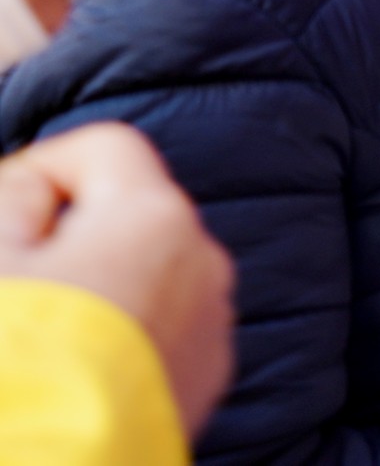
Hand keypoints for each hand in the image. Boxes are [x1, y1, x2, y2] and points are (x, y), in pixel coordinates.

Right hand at [0, 124, 234, 435]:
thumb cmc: (18, 360)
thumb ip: (14, 199)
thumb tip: (37, 190)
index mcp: (155, 216)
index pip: (105, 148)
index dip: (42, 168)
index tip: (4, 208)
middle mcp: (204, 259)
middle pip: (132, 212)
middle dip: (72, 230)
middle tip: (16, 274)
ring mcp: (214, 321)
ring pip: (152, 270)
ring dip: (101, 281)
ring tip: (44, 329)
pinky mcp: (209, 376)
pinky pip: (166, 324)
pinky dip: (125, 328)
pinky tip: (77, 365)